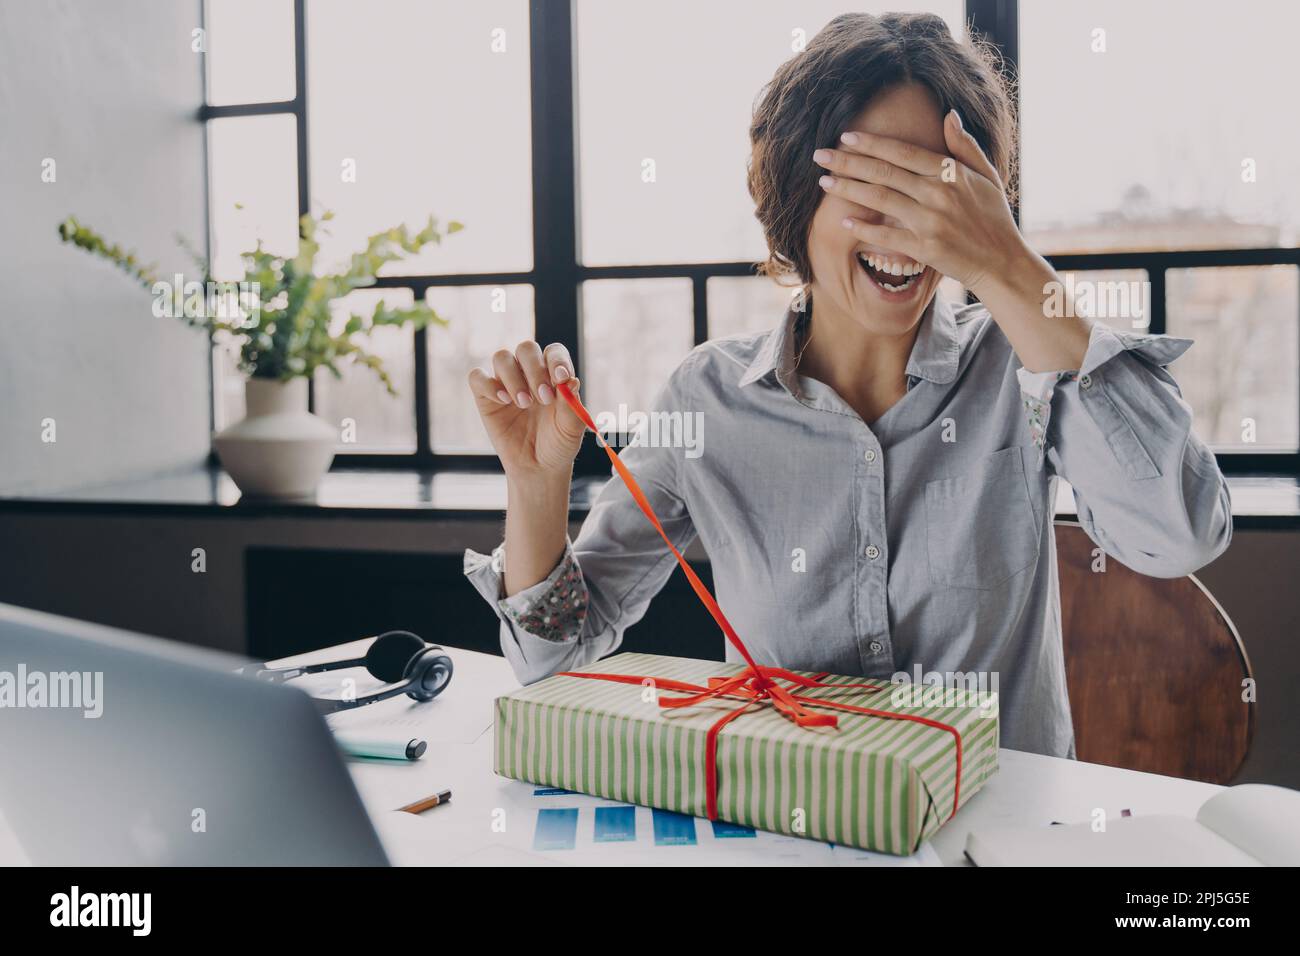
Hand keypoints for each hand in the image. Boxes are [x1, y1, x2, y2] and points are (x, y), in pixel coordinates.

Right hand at [467, 342, 586, 476]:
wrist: (538, 468)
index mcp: (553, 375)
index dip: (556, 359)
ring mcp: (506, 383)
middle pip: (526, 349)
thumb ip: (571, 405)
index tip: (561, 377)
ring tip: (524, 404)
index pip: (553, 352)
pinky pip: (477, 377)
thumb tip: (571, 380)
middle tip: (544, 398)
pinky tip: (504, 401)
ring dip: (513, 378)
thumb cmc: (558, 444)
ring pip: (501, 357)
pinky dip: (489, 385)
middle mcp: (528, 373)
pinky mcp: (485, 397)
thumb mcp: (571, 429)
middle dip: (535, 369)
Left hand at [813, 109, 1030, 295]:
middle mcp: (937, 194)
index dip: (872, 144)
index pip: (903, 152)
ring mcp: (930, 221)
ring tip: (824, 182)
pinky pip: (888, 235)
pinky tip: (844, 220)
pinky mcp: (925, 248)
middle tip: (820, 155)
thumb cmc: (992, 217)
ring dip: (849, 189)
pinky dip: (865, 228)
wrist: (1001, 261)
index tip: (846, 137)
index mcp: (950, 174)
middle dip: (848, 162)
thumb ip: (964, 145)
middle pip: (884, 172)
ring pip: (881, 200)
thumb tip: (949, 114)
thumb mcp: (986, 175)